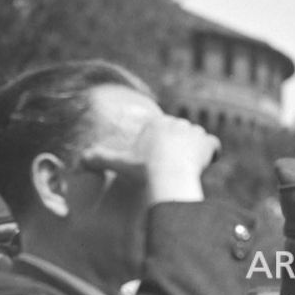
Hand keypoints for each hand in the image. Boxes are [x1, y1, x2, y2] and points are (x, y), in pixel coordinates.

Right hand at [80, 113, 217, 205]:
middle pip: (180, 136)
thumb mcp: (118, 162)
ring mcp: (193, 131)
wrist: (166, 172)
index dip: (164, 146)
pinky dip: (212, 154)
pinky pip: (214, 146)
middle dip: (180, 148)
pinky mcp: (207, 141)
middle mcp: (176, 122)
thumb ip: (100, 158)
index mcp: (156, 123)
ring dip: (196, 151)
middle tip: (175, 166)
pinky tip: (207, 163)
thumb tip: (80, 158)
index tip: (161, 160)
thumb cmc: (142, 169)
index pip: (164, 133)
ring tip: (188, 167)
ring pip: (197, 140)